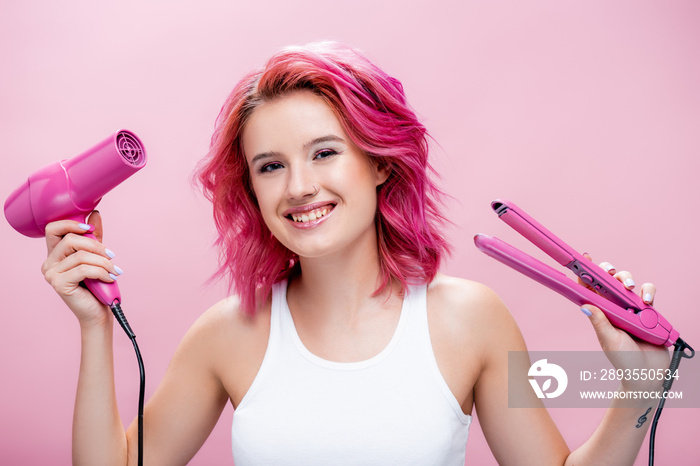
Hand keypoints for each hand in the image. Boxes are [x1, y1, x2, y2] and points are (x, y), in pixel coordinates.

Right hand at [41, 211, 120, 327]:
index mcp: (55, 254)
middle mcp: (48, 263)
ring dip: (103, 262)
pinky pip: (84, 269)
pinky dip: (101, 272)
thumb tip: (94, 214)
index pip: (53, 228)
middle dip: (96, 245)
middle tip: (111, 255)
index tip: (90, 229)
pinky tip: (109, 278)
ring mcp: (51, 274)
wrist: (98, 312)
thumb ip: (94, 236)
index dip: (71, 224)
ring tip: (114, 271)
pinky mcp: (59, 284)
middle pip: (70, 240)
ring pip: (80, 255)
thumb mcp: (97, 256)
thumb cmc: (97, 285)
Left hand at [579, 255, 669, 391]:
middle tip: (609, 271)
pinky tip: (646, 301)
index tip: (583, 259)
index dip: (585, 274)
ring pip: (628, 282)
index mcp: (600, 312)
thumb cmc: (624, 360)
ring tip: (629, 288)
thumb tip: (584, 305)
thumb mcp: (609, 340)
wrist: (648, 374)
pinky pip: (648, 293)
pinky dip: (648, 292)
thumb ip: (600, 323)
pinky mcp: (649, 311)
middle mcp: (614, 307)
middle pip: (608, 280)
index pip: (590, 289)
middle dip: (608, 271)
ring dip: (627, 279)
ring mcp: (631, 307)